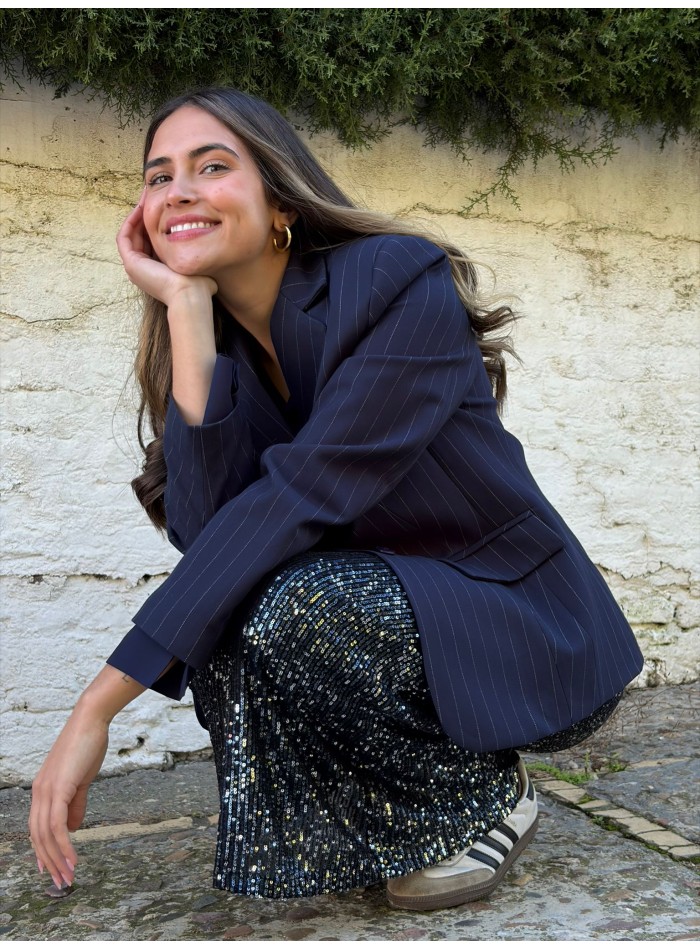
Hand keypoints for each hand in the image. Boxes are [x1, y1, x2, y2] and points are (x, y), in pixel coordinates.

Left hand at [29, 703, 108, 889]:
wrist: (91, 720)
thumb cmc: (87, 745)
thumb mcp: (82, 778)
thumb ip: (76, 803)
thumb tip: (73, 828)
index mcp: (42, 790)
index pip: (37, 827)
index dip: (42, 850)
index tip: (51, 869)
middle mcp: (39, 792)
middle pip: (37, 836)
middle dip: (49, 862)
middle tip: (61, 881)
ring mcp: (46, 790)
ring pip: (45, 835)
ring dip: (56, 859)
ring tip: (68, 876)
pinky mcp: (58, 789)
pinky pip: (57, 825)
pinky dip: (64, 845)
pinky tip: (73, 857)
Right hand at [116, 194, 216, 305]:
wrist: (191, 296)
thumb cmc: (199, 285)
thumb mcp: (196, 264)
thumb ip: (196, 255)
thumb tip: (209, 247)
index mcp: (155, 270)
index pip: (150, 241)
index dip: (153, 222)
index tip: (162, 205)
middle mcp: (142, 269)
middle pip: (138, 235)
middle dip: (143, 215)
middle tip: (149, 195)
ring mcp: (134, 267)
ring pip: (130, 234)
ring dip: (136, 215)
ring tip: (145, 197)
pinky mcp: (131, 263)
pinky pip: (124, 237)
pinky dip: (130, 222)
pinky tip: (140, 207)